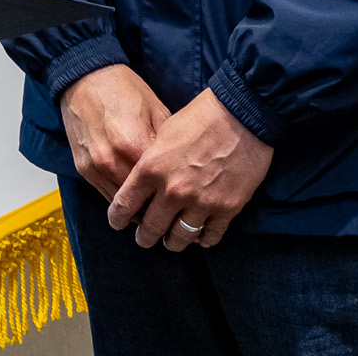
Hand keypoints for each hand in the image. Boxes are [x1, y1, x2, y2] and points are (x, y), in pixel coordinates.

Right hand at [59, 64, 170, 202]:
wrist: (85, 79)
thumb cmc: (124, 90)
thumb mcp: (157, 111)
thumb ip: (167, 145)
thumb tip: (182, 171)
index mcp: (135, 145)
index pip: (160, 187)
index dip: (174, 196)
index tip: (184, 199)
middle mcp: (112, 160)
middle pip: (140, 202)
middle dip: (157, 208)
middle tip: (172, 208)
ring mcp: (95, 167)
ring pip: (122, 206)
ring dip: (138, 210)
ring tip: (154, 207)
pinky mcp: (83, 169)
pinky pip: (106, 196)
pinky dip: (121, 200)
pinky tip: (134, 196)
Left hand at [107, 86, 274, 250]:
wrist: (240, 114)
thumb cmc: (199, 117)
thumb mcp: (162, 133)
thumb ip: (150, 161)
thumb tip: (142, 181)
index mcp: (151, 169)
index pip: (125, 205)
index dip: (117, 218)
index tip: (117, 222)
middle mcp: (173, 190)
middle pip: (151, 228)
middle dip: (145, 237)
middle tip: (144, 238)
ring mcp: (200, 202)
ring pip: (180, 238)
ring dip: (173, 242)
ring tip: (170, 241)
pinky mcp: (226, 208)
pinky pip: (210, 236)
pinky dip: (203, 239)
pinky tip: (200, 237)